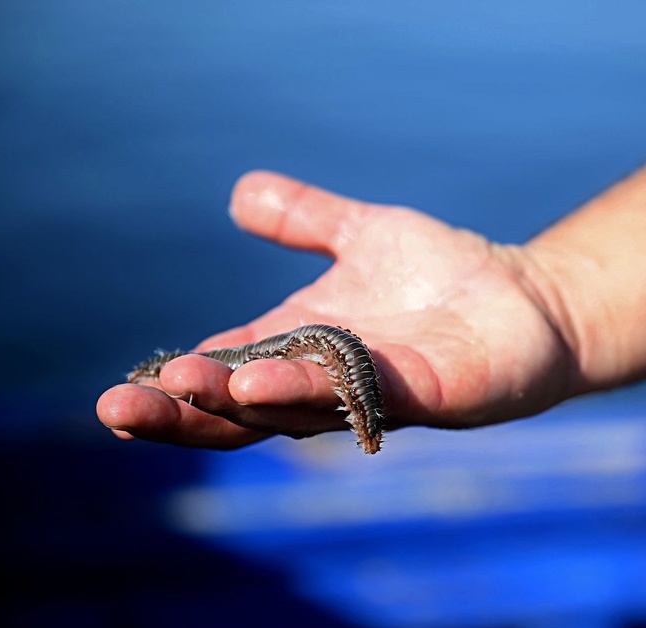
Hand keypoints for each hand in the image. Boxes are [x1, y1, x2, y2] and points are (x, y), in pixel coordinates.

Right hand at [97, 171, 577, 448]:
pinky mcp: (428, 395)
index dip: (173, 389)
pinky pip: (362, 396)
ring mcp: (375, 395)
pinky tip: (271, 380)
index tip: (120, 392)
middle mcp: (328, 384)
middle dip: (181, 415)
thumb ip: (305, 219)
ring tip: (187, 387)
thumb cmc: (442, 275)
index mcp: (300, 350)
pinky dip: (314, 391)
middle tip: (118, 409)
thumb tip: (240, 194)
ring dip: (237, 402)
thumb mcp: (362, 234)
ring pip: (293, 412)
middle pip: (241, 414)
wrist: (527, 297)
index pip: (223, 378)